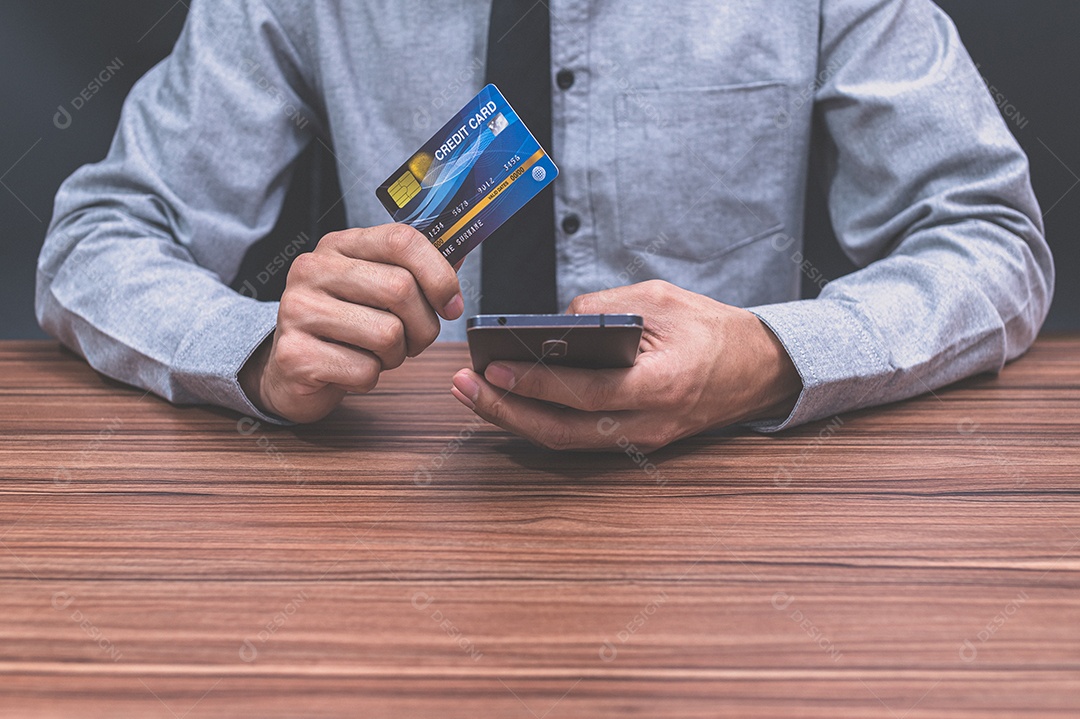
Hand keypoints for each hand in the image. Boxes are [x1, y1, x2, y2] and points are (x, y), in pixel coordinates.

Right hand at [240, 224, 462, 422]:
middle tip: (412, 340)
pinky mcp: (294, 354)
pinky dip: (369, 379)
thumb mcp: (378, 287)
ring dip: (396, 355)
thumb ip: (417, 268)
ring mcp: (297, 310)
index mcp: (339, 245)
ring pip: (387, 334)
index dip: (439, 274)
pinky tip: (349, 370)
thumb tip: (461, 249)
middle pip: (400, 289)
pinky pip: (364, 371)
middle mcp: (312, 269)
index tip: (451, 305)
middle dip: (422, 326)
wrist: (293, 370)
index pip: (401, 239)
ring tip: (376, 354)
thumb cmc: (347, 327)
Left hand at [449, 280, 801, 450]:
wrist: (758, 369)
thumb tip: (551, 322)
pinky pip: (578, 439)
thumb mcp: (661, 300)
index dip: (535, 385)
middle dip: (506, 413)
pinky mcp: (634, 440)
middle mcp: (647, 424)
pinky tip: (509, 404)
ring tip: (474, 393)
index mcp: (659, 385)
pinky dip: (540, 423)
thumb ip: (604, 309)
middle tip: (464, 387)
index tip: (494, 369)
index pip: (584, 392)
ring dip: (514, 421)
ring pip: (565, 442)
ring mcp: (640, 439)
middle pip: (562, 431)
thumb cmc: (713, 330)